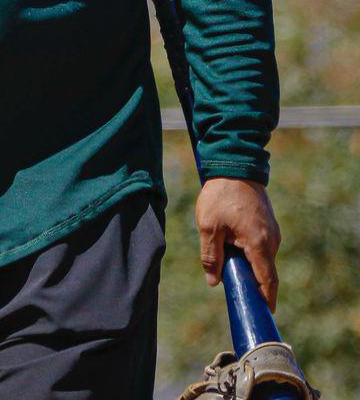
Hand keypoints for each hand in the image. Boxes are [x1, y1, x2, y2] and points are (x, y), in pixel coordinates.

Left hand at [197, 177, 280, 310]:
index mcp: (258, 243)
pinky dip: (250, 254)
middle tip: (237, 294)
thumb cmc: (220, 196)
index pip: (267, 279)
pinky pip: (260, 246)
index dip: (266, 298)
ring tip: (228, 267)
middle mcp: (271, 240)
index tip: (264, 312)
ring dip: (248, 266)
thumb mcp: (209, 227)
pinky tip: (232, 249)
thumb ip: (211, 256)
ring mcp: (272, 232)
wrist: (235, 167)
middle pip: (264, 271)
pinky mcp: (268, 225)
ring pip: (261, 258)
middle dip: (252, 283)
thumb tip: (214, 281)